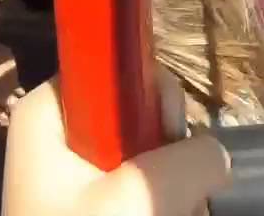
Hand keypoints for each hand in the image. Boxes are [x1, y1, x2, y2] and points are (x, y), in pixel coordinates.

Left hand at [2, 74, 230, 215]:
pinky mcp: (110, 208)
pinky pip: (161, 191)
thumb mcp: (142, 194)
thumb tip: (214, 158)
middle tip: (169, 192)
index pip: (115, 62)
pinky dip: (176, 211)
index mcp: (50, 112)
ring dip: (180, 192)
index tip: (162, 129)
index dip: (150, 89)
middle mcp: (66, 133)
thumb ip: (195, 155)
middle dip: (173, 154)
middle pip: (148, 112)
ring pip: (163, 156)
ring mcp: (87, 175)